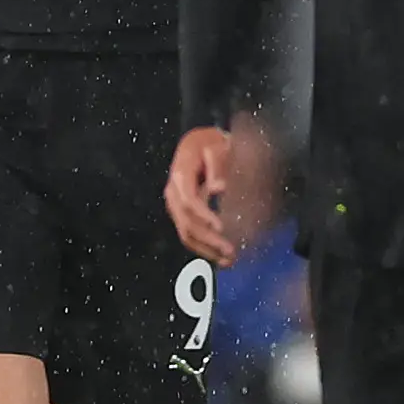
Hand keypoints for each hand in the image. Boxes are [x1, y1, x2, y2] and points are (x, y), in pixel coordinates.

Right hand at [166, 126, 240, 266]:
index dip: (204, 217)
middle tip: (230, 251)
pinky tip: (219, 257)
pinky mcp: (181, 212)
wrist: (197, 144)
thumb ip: (217, 166)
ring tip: (228, 260)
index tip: (221, 228)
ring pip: (186, 233)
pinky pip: (188, 234)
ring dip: (206, 249)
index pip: (189, 202)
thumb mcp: (215, 146)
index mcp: (181, 175)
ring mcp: (175, 204)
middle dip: (208, 240)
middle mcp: (173, 192)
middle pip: (187, 222)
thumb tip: (219, 189)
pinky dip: (202, 248)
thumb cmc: (209, 143)